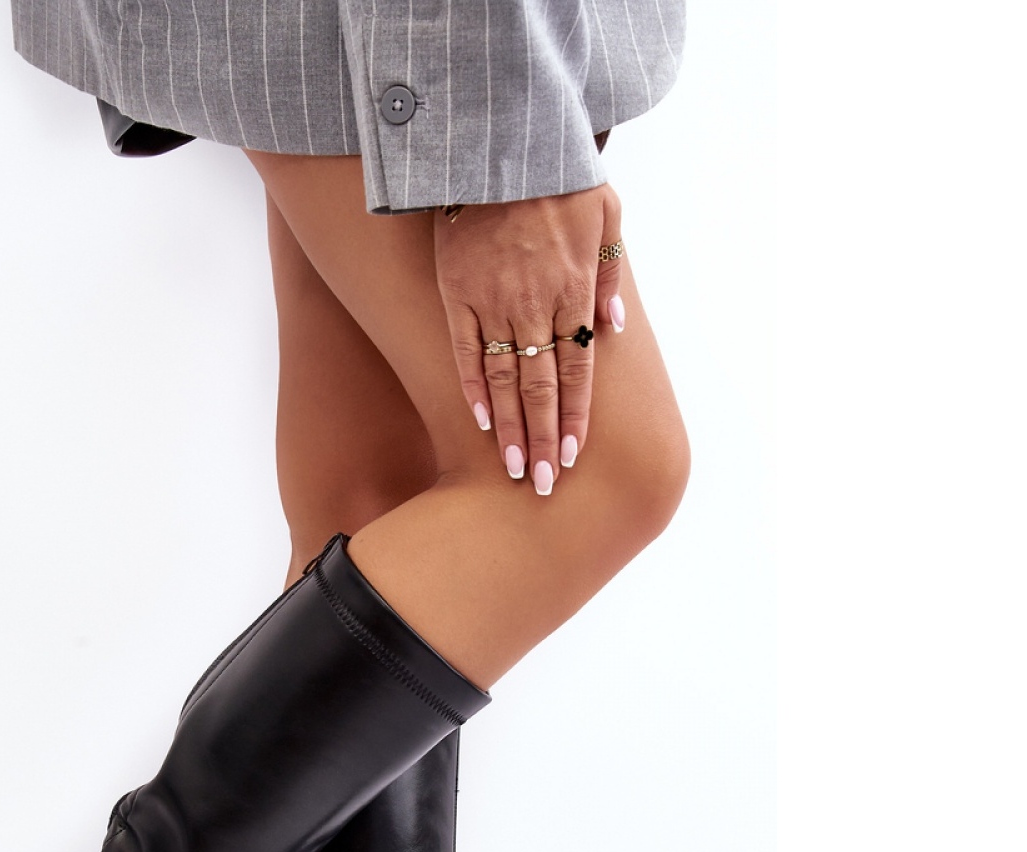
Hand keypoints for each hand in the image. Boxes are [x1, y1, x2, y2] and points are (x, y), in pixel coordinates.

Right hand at [434, 185, 623, 493]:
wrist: (502, 145)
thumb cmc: (558, 179)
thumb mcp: (606, 214)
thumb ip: (612, 273)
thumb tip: (614, 326)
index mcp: (572, 289)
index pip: (578, 369)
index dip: (577, 416)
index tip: (575, 456)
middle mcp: (535, 304)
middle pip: (542, 386)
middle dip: (546, 439)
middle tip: (546, 485)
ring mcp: (493, 301)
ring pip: (503, 379)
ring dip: (511, 429)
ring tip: (516, 469)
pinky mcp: (457, 293)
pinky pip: (465, 351)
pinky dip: (472, 390)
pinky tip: (481, 424)